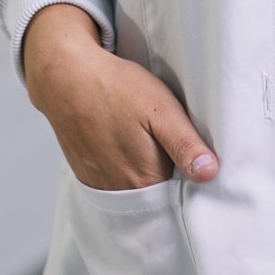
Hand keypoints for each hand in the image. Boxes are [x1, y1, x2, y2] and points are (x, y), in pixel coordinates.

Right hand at [23, 3, 218, 191]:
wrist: (65, 77)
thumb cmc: (115, 88)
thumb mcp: (162, 110)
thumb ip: (185, 145)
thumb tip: (209, 173)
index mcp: (144, 180)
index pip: (179, 198)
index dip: (191, 181)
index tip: (197, 161)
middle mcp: (119, 191)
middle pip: (157, 195)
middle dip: (170, 179)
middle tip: (174, 146)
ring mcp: (99, 183)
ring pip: (135, 189)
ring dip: (146, 174)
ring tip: (149, 143)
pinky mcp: (86, 172)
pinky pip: (114, 181)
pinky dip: (124, 169)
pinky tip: (127, 145)